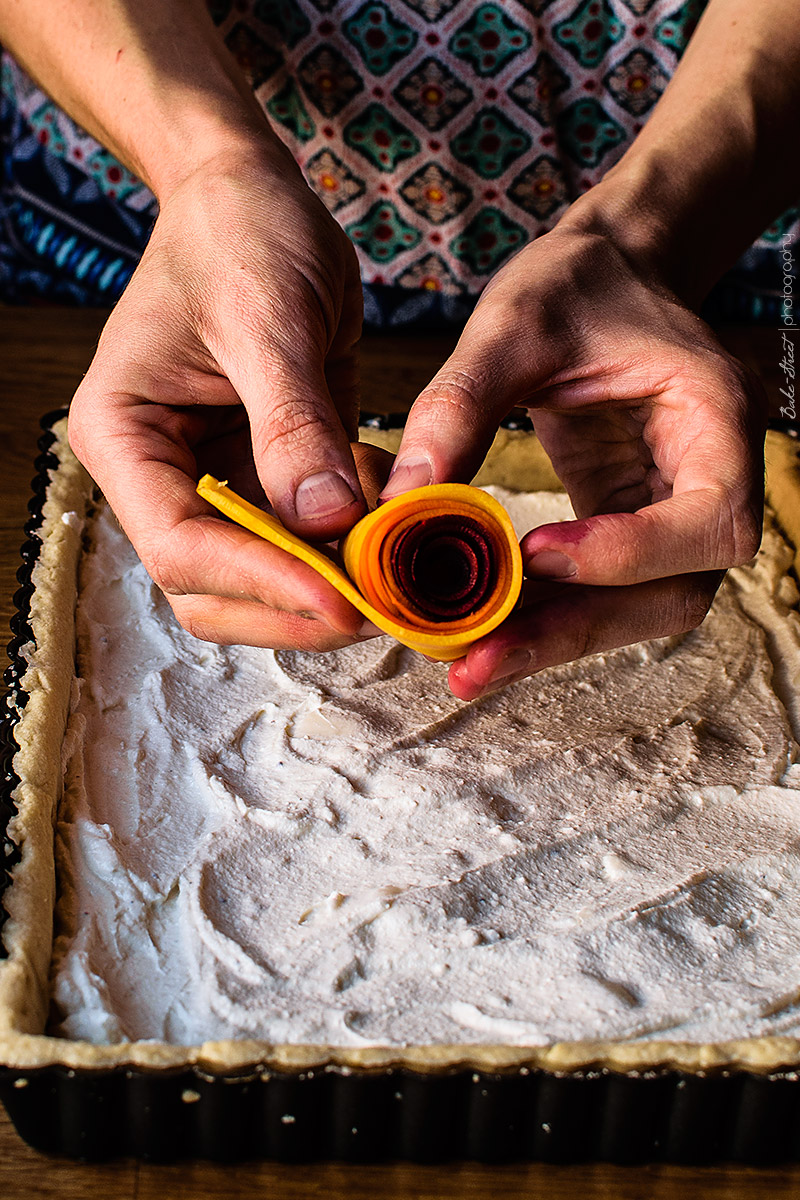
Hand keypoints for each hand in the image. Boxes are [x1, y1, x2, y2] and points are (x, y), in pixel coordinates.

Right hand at [69, 142, 381, 649]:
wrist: (254, 198)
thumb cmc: (239, 233)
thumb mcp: (269, 318)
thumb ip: (293, 422)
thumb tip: (326, 520)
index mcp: (125, 435)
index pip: (179, 545)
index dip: (260, 582)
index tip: (341, 600)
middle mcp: (159, 472)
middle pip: (211, 586)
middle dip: (293, 608)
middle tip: (380, 606)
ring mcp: (213, 479)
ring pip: (261, 575)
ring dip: (329, 585)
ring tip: (398, 571)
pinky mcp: (265, 474)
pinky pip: (306, 536)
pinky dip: (351, 541)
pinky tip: (393, 512)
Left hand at [381, 223, 765, 699]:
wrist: (602, 276)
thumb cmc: (578, 284)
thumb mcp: (514, 325)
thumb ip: (461, 405)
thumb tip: (404, 499)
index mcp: (717, 417)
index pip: (708, 518)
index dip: (629, 553)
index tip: (535, 555)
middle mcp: (712, 479)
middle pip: (674, 591)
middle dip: (575, 630)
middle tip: (477, 664)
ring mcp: (674, 513)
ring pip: (638, 607)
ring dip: (554, 640)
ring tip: (466, 665)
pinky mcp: (631, 527)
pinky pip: (600, 590)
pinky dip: (543, 614)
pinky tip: (478, 629)